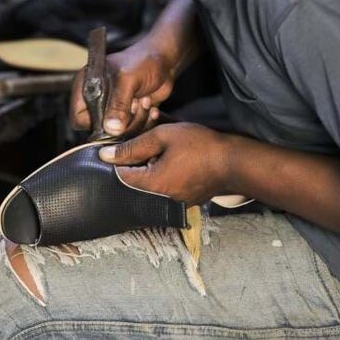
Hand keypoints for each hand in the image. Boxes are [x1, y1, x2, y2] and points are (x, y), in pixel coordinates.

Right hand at [69, 37, 176, 136]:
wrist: (165, 60)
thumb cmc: (143, 61)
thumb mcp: (127, 79)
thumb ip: (118, 104)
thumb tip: (111, 129)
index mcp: (87, 87)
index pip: (78, 117)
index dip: (94, 122)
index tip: (113, 117)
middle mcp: (97, 100)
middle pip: (100, 129)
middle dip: (121, 122)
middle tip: (134, 104)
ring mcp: (113, 109)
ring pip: (118, 133)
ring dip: (136, 121)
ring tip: (143, 101)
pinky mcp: (129, 116)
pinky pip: (133, 131)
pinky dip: (144, 122)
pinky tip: (149, 105)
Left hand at [97, 123, 231, 204]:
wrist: (234, 162)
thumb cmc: (200, 146)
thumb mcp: (163, 136)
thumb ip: (132, 146)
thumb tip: (105, 155)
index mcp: (150, 185)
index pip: (119, 174)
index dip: (118, 155)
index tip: (124, 141)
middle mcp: (158, 199)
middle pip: (134, 179)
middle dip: (136, 158)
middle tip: (146, 140)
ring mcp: (172, 202)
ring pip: (149, 182)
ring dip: (150, 164)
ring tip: (162, 146)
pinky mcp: (183, 201)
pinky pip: (164, 187)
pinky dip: (164, 172)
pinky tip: (173, 157)